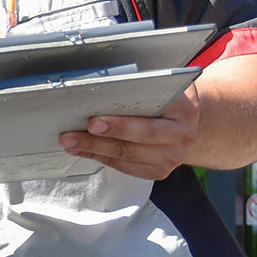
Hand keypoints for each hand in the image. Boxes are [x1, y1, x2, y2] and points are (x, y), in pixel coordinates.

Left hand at [59, 86, 201, 180]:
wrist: (186, 124)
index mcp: (184, 109)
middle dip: (106, 135)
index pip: (152, 113)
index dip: (122, 120)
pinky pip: (124, 166)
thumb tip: (100, 85)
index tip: (95, 120)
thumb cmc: (168, 100)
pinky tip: (82, 149)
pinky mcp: (159, 171)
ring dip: (94, 148)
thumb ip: (142, 86)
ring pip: (127, 154)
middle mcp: (181, 135)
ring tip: (70, 140)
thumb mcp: (163, 86)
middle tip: (81, 129)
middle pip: (140, 137)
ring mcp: (171, 157)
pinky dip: (100, 156)